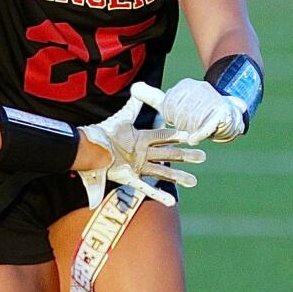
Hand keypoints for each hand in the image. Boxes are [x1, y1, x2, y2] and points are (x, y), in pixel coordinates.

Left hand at [78, 96, 206, 207]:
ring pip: (163, 173)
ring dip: (178, 177)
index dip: (176, 136)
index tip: (191, 136)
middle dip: (185, 156)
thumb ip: (131, 106)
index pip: (163, 137)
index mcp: (142, 139)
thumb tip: (137, 89)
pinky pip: (147, 189)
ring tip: (193, 182)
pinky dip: (159, 195)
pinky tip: (171, 202)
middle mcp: (143, 154)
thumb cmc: (103, 134)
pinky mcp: (131, 178)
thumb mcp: (120, 119)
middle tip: (202, 157)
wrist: (89, 149)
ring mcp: (138, 167)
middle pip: (168, 154)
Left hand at [132, 79, 244, 143]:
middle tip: (184, 127)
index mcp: (185, 86)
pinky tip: (193, 139)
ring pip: (192, 120)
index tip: (173, 118)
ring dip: (190, 130)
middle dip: (180, 124)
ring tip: (191, 131)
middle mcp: (200, 89)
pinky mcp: (223, 113)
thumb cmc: (193, 110)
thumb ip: (152, 96)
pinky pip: (207, 126)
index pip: (168, 104)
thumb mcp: (170, 102)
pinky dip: (199, 134)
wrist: (227, 114)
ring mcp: (213, 100)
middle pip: (180, 113)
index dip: (170, 115)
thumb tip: (134, 87)